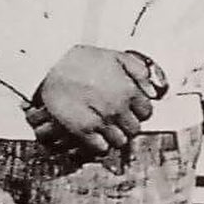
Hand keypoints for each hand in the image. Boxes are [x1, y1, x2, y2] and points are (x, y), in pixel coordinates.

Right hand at [30, 45, 154, 155]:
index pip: (146, 112)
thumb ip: (140, 72)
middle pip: (134, 129)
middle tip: (117, 118)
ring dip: (115, 135)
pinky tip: (95, 134)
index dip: (138, 111)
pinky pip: (101, 148)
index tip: (131, 109)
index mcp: (128, 91)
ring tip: (106, 127)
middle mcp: (118, 108)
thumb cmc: (81, 59)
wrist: (49, 65)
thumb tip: (154, 90)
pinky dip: (100, 144)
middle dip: (127, 124)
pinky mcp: (83, 130)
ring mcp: (101, 121)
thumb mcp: (116, 56)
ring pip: (120, 141)